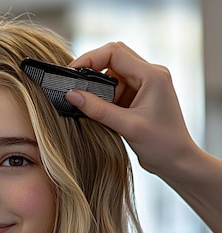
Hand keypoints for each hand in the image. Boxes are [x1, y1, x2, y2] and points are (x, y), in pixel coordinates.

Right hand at [65, 42, 197, 176]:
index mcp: (152, 75)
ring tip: (93, 108)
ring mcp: (145, 85)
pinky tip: (102, 112)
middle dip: (92, 70)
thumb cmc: (163, 145)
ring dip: (99, 89)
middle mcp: (150, 75)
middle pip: (113, 58)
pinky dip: (104, 98)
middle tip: (76, 87)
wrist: (178, 161)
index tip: (72, 72)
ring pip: (112, 74)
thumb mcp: (126, 126)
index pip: (114, 52)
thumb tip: (72, 95)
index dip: (89, 59)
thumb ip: (97, 109)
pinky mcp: (140, 96)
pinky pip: (116, 88)